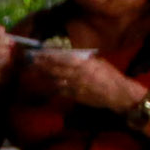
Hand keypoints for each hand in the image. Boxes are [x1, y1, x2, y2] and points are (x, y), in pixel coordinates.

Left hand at [16, 47, 143, 110]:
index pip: (63, 59)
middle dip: (42, 65)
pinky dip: (51, 87)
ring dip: (43, 75)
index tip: (39, 53)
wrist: (118, 94)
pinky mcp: (75, 96)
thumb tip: (71, 55)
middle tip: (30, 61)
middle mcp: (78, 75)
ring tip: (33, 71)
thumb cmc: (111, 76)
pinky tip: (44, 84)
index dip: (49, 56)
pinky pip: (60, 90)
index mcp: (85, 64)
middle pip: (55, 69)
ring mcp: (75, 86)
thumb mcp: (99, 63)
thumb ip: (84, 60)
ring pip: (55, 80)